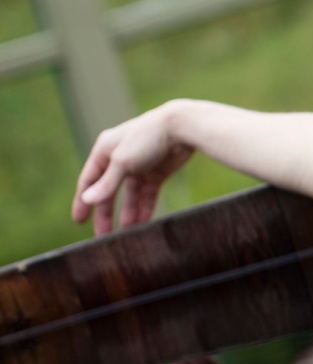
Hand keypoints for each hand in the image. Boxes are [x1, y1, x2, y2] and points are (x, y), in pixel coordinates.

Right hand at [72, 102, 194, 234]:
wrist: (183, 127)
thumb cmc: (147, 138)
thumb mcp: (123, 162)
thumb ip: (107, 183)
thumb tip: (88, 200)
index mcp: (104, 151)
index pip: (89, 180)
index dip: (83, 201)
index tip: (79, 221)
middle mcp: (120, 158)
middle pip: (109, 191)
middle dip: (106, 213)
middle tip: (103, 235)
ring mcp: (140, 166)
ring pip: (130, 195)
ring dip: (128, 213)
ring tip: (125, 234)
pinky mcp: (158, 171)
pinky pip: (148, 194)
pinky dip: (145, 207)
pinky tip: (142, 223)